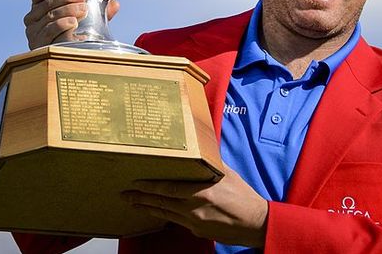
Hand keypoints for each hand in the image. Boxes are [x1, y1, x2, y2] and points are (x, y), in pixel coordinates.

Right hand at [22, 0, 119, 48]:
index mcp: (40, 4)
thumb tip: (115, 4)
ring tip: (83, 8)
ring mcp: (33, 29)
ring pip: (49, 14)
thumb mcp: (84, 20)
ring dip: (67, 9)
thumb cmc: (70, 34)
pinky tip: (73, 22)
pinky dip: (61, 24)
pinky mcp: (37, 42)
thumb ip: (98, 12)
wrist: (60, 60)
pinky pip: (48, 30)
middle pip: (47, 0)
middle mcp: (33, 15)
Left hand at [122, 164, 267, 247]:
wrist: (256, 223)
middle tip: (125, 194)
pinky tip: (156, 212)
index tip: (136, 183)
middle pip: (161, 203)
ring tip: (133, 203)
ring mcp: (195, 222)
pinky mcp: (197, 231)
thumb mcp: (227, 175)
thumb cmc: (243, 197)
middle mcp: (195, 209)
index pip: (169, 189)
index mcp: (202, 192)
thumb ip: (210, 165)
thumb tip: (199, 151)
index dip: (150, 187)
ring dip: (148, 208)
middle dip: (141, 198)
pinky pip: (176, 221)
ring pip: (165, 214)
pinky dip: (164, 215)